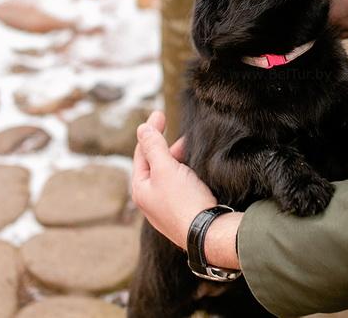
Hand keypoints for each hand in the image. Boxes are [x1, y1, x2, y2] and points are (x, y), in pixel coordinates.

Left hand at [131, 112, 241, 269]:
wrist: (207, 233)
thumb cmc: (184, 202)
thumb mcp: (165, 169)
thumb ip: (153, 147)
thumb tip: (142, 128)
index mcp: (140, 189)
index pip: (141, 153)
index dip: (150, 131)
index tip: (160, 113)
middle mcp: (151, 199)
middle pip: (155, 164)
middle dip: (167, 146)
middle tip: (183, 134)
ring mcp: (167, 207)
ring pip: (170, 175)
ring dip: (178, 159)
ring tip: (192, 149)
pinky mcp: (184, 212)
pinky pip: (181, 186)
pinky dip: (186, 172)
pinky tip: (197, 169)